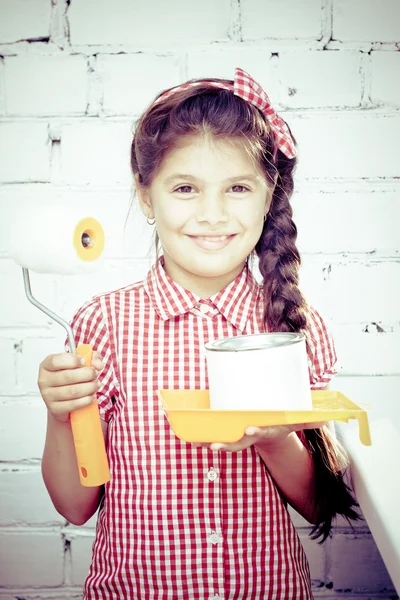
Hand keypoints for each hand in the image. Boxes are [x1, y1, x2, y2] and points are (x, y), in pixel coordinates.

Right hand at [38, 351, 104, 422]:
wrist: (63, 399)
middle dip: (87, 374)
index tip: (84, 361)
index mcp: (47, 365)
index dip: (72, 360)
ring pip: (72, 391)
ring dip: (89, 387)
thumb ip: (91, 357)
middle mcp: (44, 380)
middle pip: (68, 376)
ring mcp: (47, 395)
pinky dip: (86, 400)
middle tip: (95, 374)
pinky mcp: (54, 408)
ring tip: (96, 385)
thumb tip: (97, 364)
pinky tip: (91, 396)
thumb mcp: (81, 362)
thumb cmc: (71, 377)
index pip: (55, 361)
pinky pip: (73, 404)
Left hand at [193, 421, 325, 452]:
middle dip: (226, 445)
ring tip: (194, 442)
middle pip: (236, 443)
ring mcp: (236, 436)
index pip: (261, 433)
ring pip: (220, 441)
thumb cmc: (279, 423)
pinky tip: (186, 433)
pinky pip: (210, 435)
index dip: (256, 433)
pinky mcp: (227, 431)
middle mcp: (248, 436)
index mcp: (265, 431)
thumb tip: (327, 419)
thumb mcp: (294, 421)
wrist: (268, 433)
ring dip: (207, 441)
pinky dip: (198, 435)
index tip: (249, 429)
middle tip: (214, 446)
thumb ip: (308, 420)